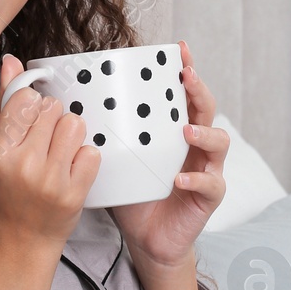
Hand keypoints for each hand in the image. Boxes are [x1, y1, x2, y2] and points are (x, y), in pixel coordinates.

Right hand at [0, 54, 102, 254]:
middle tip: (48, 143)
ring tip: (62, 152)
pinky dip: (86, 158)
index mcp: (0, 148)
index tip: (34, 122)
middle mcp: (22, 162)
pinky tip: (74, 170)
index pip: (26, 99)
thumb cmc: (11, 190)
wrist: (21, 240)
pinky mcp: (73, 193)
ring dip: (73, 135)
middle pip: (54, 109)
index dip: (35, 106)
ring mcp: (49, 179)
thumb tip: (11, 61)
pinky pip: (92, 153)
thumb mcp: (1, 148)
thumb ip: (7, 103)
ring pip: (75, 124)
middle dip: (55, 120)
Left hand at [109, 40, 228, 272]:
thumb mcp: (117, 160)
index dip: (186, 70)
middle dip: (199, 90)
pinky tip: (179, 180)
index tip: (180, 49)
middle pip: (207, 110)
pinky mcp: (208, 198)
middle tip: (187, 76)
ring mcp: (206, 170)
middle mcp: (196, 147)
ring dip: (204, 132)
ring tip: (185, 130)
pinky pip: (210, 184)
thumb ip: (105, 136)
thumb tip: (71, 108)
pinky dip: (196, 179)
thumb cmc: (133, 196)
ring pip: (219, 143)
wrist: (147, 240)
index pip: (184, 96)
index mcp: (174, 133)